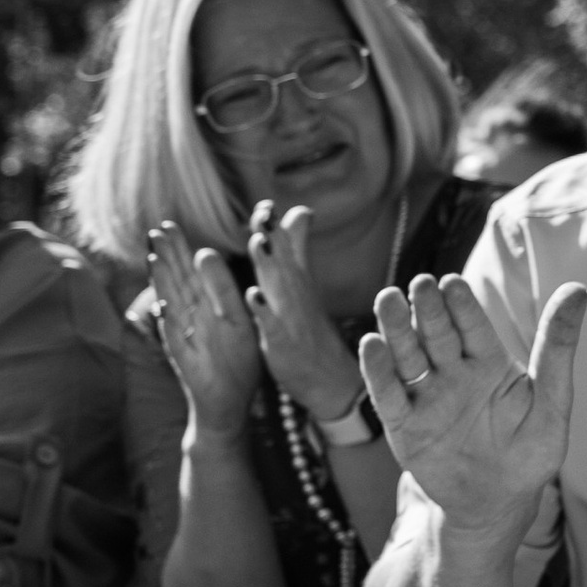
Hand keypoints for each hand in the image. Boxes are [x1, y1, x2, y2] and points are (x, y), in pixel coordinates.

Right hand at [148, 218, 263, 439]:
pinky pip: (177, 339)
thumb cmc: (233, 361)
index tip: (168, 225)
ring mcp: (186, 338)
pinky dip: (170, 324)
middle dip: (165, 257)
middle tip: (154, 229)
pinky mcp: (187, 359)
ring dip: (162, 284)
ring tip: (153, 258)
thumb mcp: (236, 321)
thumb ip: (225, 290)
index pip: (188, 274)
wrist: (228, 404)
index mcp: (203, 308)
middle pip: (175, 283)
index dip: (178, 251)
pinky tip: (162, 306)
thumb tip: (209, 255)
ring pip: (172, 305)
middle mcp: (190, 320)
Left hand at [246, 202, 363, 421]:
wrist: (332, 381)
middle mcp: (294, 296)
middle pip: (283, 261)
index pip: (285, 248)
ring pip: (279, 289)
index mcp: (295, 282)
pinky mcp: (283, 344)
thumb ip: (296, 247)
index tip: (264, 206)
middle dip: (273, 236)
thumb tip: (300, 210)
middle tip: (264, 212)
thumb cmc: (311, 330)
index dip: (274, 228)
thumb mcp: (302, 284)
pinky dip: (264, 311)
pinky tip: (254, 296)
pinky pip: (273, 326)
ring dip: (269, 266)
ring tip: (258, 243)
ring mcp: (290, 319)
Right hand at [361, 273, 586, 532]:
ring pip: (408, 357)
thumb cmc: (529, 453)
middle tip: (420, 283)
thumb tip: (579, 288)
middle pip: (437, 334)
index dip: (462, 305)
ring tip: (387, 300)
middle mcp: (454, 373)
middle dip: (428, 309)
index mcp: (489, 363)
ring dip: (397, 330)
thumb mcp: (551, 402)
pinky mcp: (404, 426)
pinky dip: (378, 372)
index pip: (473, 327)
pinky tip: (372, 345)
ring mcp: (427, 398)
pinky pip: (388, 396)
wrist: (497, 505)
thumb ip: (558, 347)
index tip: (452, 283)